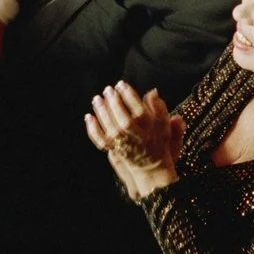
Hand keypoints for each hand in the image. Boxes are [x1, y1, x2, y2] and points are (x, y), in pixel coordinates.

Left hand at [85, 80, 182, 195]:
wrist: (153, 169)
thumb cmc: (159, 142)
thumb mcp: (165, 125)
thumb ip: (160, 108)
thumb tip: (152, 91)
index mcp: (151, 130)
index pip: (140, 112)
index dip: (129, 97)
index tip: (121, 84)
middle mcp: (138, 138)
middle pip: (124, 121)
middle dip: (115, 104)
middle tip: (108, 90)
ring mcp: (125, 146)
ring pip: (112, 130)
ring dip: (102, 113)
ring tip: (97, 98)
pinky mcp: (115, 151)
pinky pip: (101, 142)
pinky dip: (93, 130)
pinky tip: (88, 117)